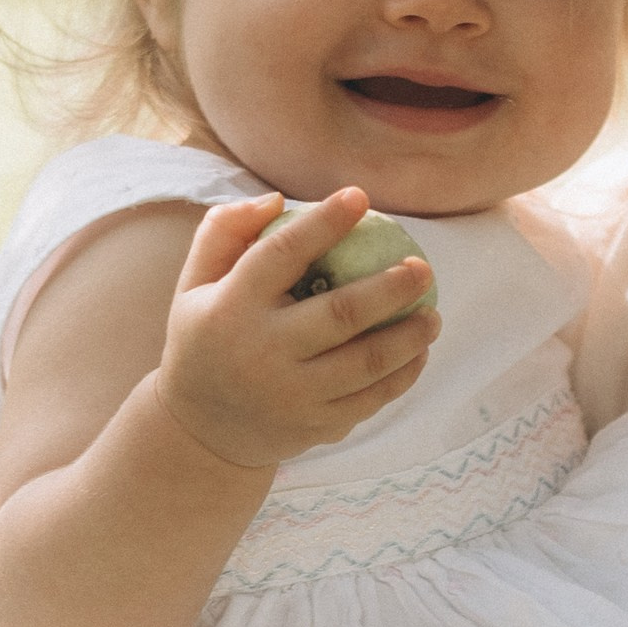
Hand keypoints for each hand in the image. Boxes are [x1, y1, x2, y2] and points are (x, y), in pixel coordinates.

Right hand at [154, 190, 438, 471]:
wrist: (200, 430)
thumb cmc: (206, 337)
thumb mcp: (194, 283)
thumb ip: (224, 231)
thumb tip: (278, 199)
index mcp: (230, 309)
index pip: (281, 254)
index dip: (323, 223)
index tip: (359, 196)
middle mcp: (263, 353)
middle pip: (341, 314)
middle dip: (391, 288)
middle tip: (422, 267)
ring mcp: (292, 395)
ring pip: (367, 363)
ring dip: (410, 337)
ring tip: (433, 314)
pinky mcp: (315, 426)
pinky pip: (371, 399)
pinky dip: (403, 376)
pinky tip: (420, 352)